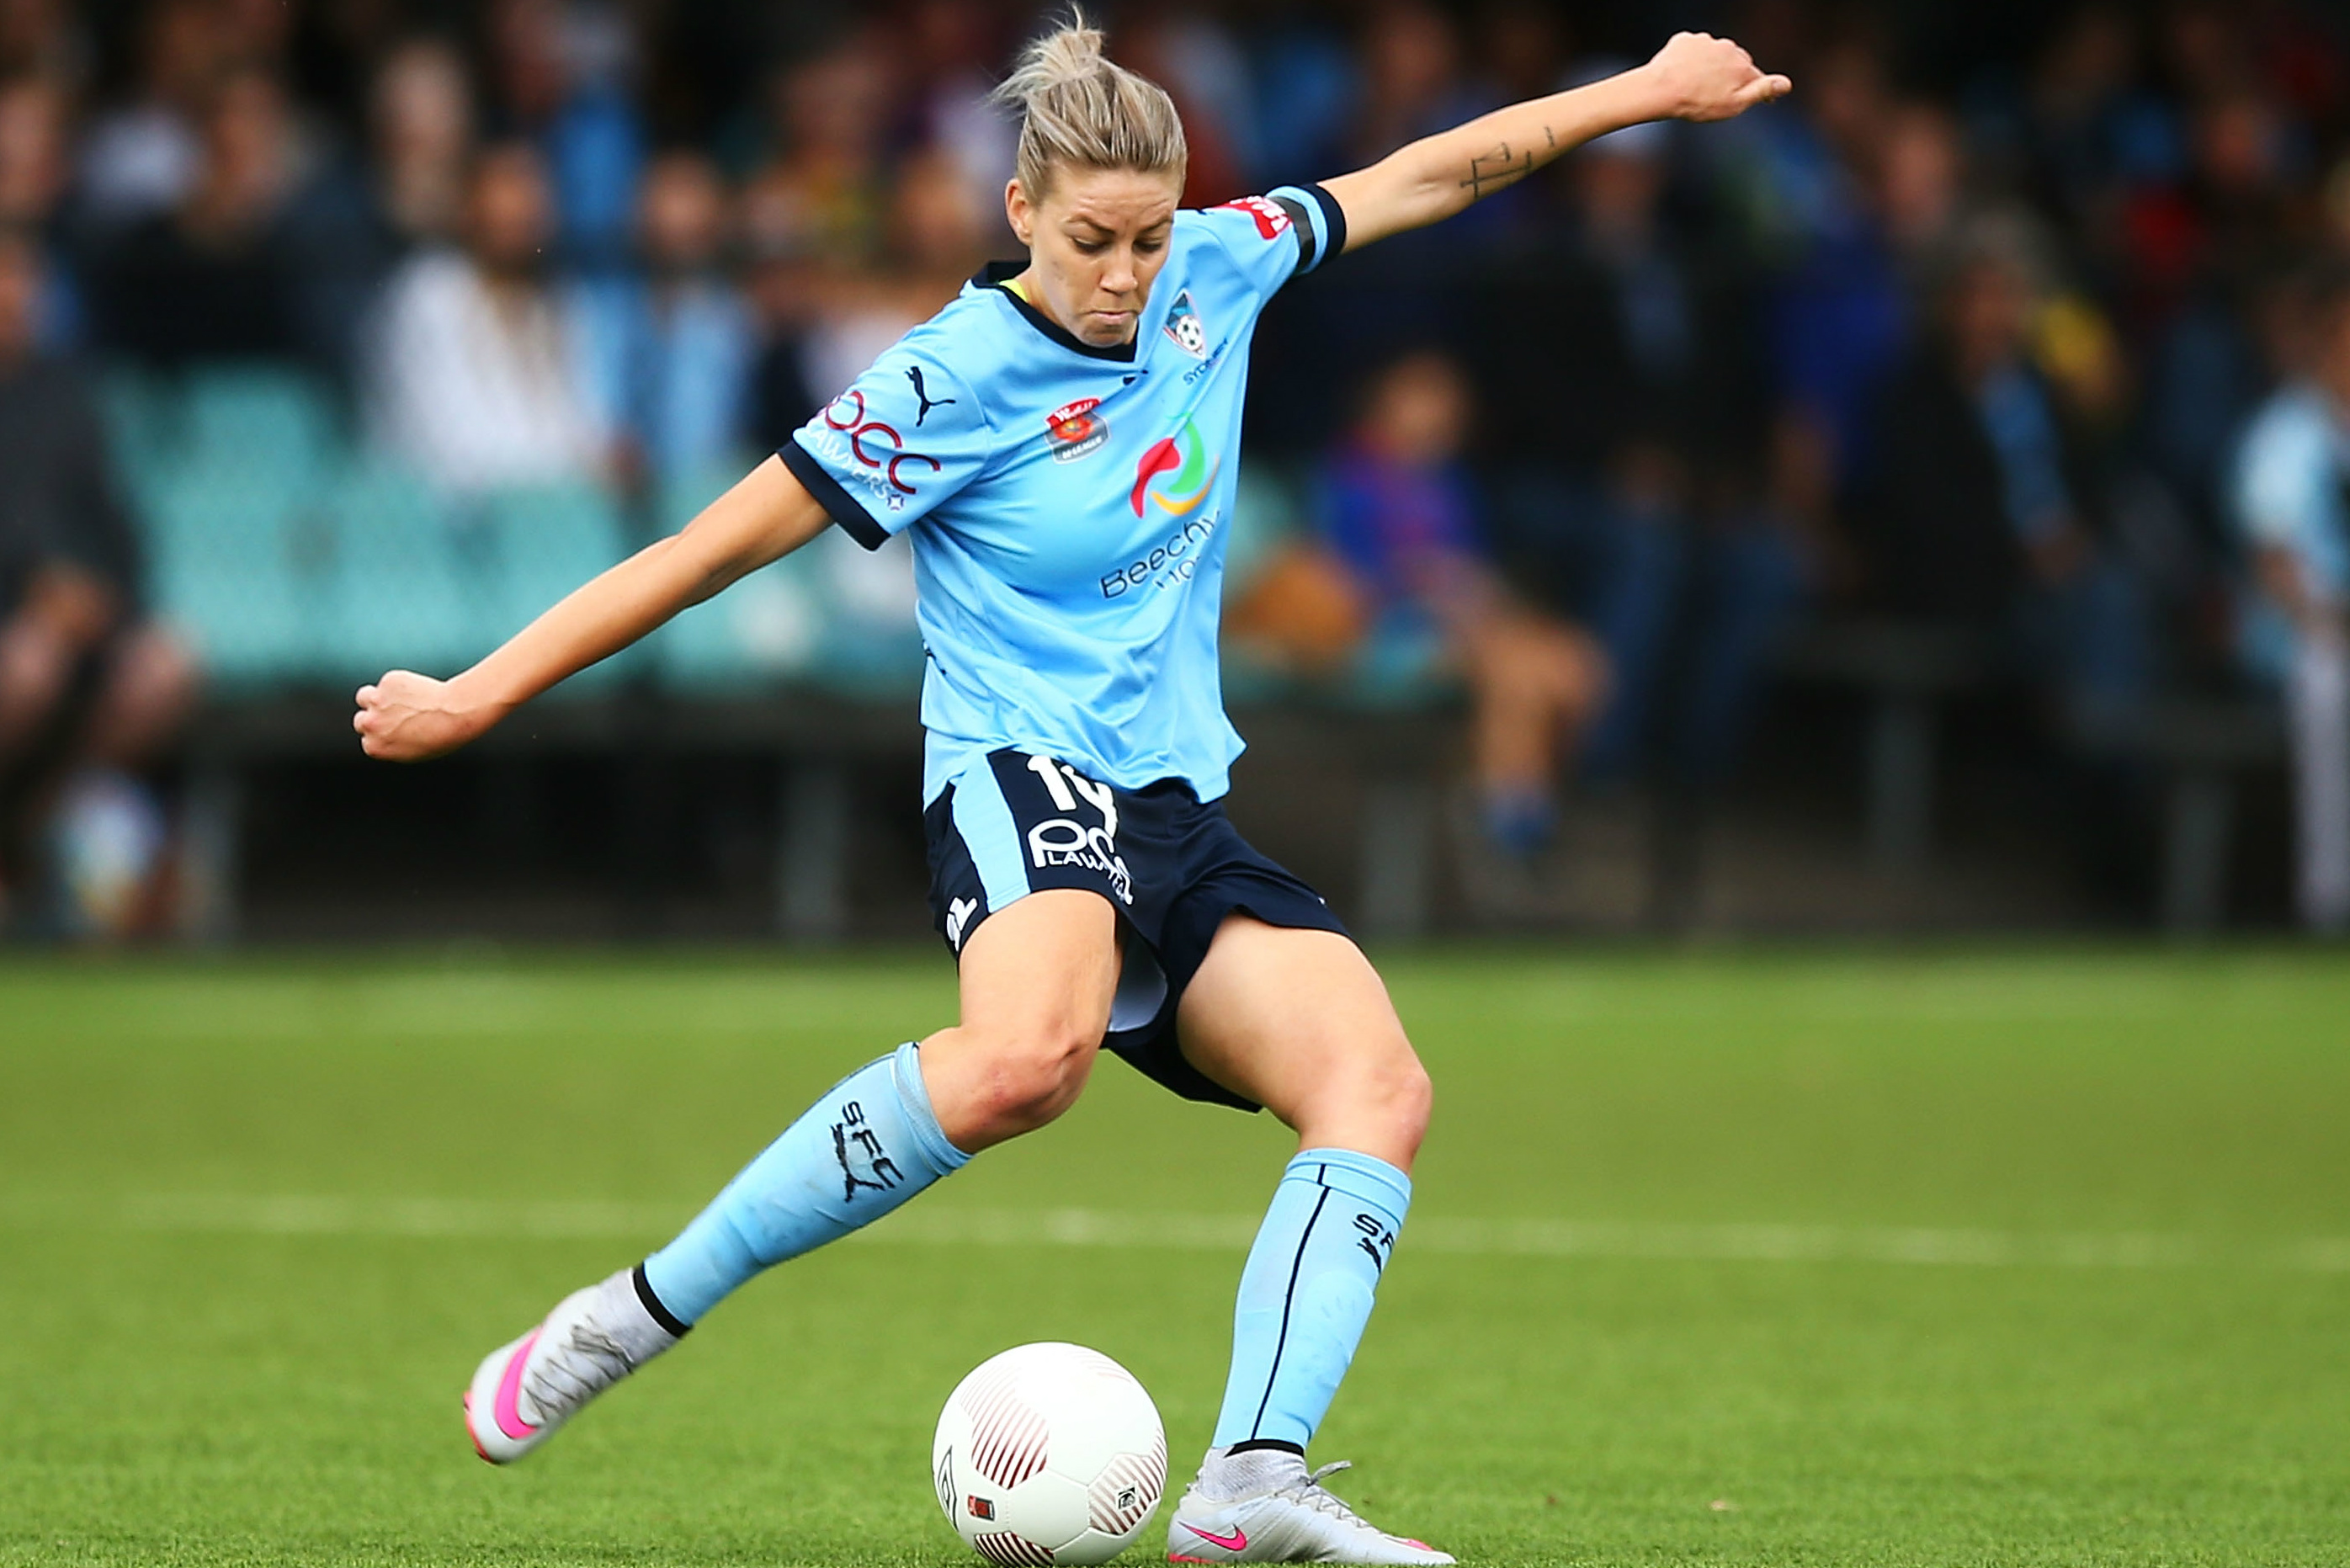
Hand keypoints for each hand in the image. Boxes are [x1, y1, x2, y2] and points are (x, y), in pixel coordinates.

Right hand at [353, 670, 502, 761]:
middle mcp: (370, 724)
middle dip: (375, 717)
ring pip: (365, 696)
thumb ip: (391, 745)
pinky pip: (388, 683)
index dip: (381, 734)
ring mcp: (376, 701)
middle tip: (395, 716)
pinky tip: (417, 690)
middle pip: (361, 720)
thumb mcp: (413, 752)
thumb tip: (385, 735)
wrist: (455, 713)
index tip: (394, 731)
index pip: (368, 740)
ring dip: (376, 698)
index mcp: (374, 747)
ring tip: (399, 700)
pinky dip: (399, 685)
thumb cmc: (441, 736)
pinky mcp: (388, 682)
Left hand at [1645, 32, 1790, 122]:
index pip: (1754, 77)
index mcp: (1742, 66)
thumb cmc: (1697, 103)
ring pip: (1713, 55)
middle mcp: (1728, 49)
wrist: (1660, 89)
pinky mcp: (1686, 40)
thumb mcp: (1734, 104)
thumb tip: (1787, 83)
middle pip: (1734, 62)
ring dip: (1710, 66)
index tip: (1748, 100)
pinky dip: (1690, 60)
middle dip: (1730, 75)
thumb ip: (1761, 91)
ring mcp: (1706, 42)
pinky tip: (1682, 74)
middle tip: (1716, 95)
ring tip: (1696, 86)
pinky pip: (1693, 50)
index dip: (1753, 89)